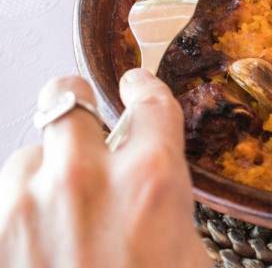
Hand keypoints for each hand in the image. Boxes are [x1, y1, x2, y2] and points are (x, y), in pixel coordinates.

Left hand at [0, 70, 210, 267]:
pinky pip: (7, 198)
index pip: (150, 104)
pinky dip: (25, 210)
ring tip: (62, 209)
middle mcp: (85, 178)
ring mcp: (28, 203)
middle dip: (76, 99)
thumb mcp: (189, 253)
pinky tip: (44, 238)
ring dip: (48, 172)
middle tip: (85, 117)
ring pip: (30, 154)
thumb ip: (170, 204)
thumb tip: (157, 189)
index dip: (144, 89)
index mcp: (150, 179)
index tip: (137, 85)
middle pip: (65, 94)